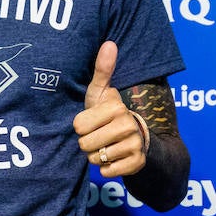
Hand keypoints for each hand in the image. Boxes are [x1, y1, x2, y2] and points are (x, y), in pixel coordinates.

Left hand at [73, 41, 145, 176]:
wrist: (137, 137)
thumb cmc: (109, 113)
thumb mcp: (102, 92)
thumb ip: (102, 70)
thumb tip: (109, 43)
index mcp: (115, 107)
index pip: (78, 126)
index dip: (81, 126)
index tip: (93, 121)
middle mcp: (128, 125)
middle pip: (85, 144)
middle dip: (87, 143)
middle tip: (99, 135)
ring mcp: (134, 145)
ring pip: (95, 159)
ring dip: (97, 156)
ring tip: (107, 145)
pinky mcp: (137, 163)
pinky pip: (107, 172)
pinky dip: (106, 168)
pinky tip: (114, 157)